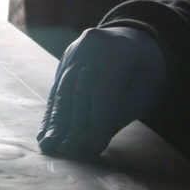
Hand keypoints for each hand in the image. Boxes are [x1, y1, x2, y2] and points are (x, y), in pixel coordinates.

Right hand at [38, 26, 164, 157]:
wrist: (135, 38)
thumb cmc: (144, 71)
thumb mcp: (142, 90)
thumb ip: (118, 111)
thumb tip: (89, 141)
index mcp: (119, 50)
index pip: (103, 92)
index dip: (96, 122)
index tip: (91, 148)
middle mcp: (92, 46)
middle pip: (78, 90)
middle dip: (72, 125)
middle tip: (67, 151)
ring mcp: (75, 50)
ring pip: (63, 90)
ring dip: (56, 121)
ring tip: (49, 145)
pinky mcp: (65, 59)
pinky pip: (57, 88)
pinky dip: (52, 112)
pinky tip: (45, 131)